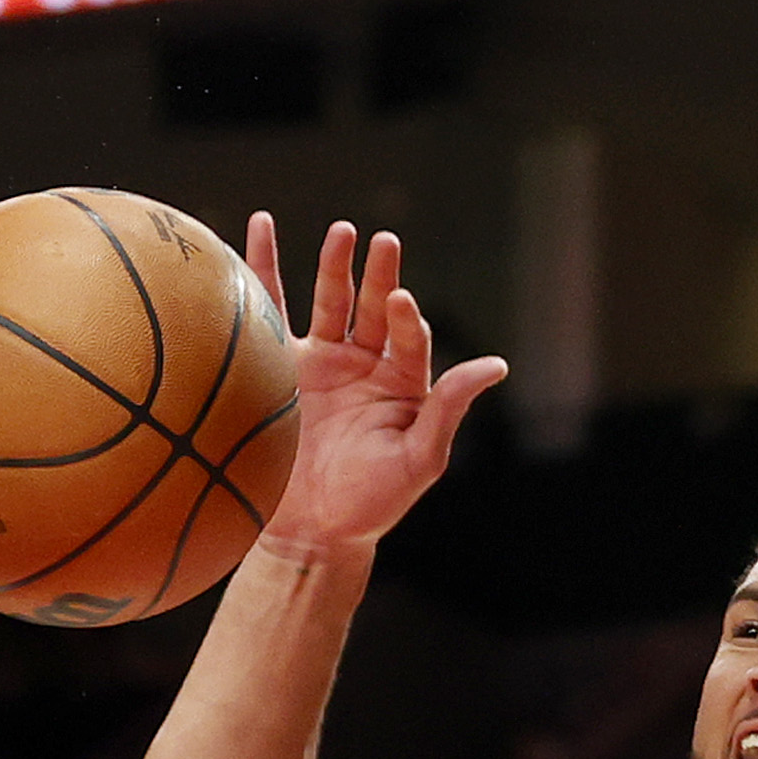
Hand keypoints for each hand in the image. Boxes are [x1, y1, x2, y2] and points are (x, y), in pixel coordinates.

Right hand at [244, 214, 508, 552]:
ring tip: (344, 231)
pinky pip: (271, 309)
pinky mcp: (278, 366)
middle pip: (372, 308)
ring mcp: (321, 362)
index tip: (400, 300)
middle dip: (378, 275)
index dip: (405, 318)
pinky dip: (264, 268)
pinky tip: (261, 226)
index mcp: (403, 383)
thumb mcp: (419, 459)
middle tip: (384, 241)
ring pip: (329, 302)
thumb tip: (497, 365)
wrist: (310, 532)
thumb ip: (449, 409)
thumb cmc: (372, 503)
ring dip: (335, 266)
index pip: (408, 338)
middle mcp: (364, 364)